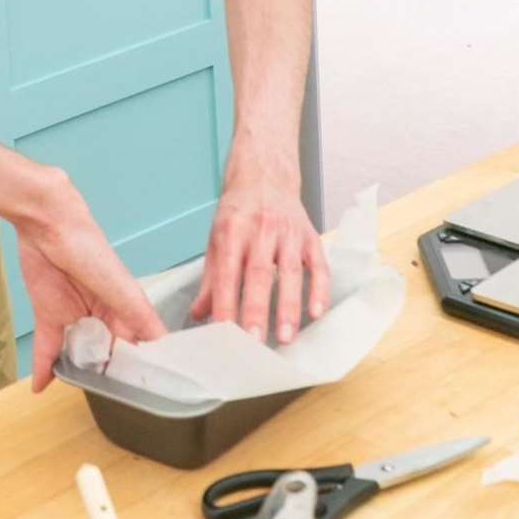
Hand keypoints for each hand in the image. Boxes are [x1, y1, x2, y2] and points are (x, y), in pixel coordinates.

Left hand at [15, 169, 165, 391]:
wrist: (48, 225)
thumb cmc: (90, 248)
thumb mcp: (122, 287)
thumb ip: (140, 319)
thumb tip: (165, 347)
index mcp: (125, 309)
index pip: (138, 346)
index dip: (142, 370)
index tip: (149, 400)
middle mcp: (102, 316)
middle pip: (108, 355)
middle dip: (110, 379)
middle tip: (115, 411)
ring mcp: (74, 317)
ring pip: (79, 356)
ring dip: (80, 376)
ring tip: (85, 402)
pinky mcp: (48, 316)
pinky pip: (47, 349)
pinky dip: (43, 369)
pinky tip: (40, 387)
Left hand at [189, 160, 329, 343]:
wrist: (264, 175)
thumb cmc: (238, 211)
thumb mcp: (217, 237)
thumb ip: (210, 279)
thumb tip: (198, 314)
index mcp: (231, 231)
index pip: (226, 273)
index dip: (225, 304)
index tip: (224, 333)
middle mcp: (260, 229)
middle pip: (259, 274)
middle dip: (256, 309)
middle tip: (255, 342)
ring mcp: (288, 233)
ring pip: (291, 272)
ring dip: (289, 306)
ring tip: (285, 336)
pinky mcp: (310, 236)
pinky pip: (318, 265)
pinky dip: (320, 289)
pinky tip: (317, 312)